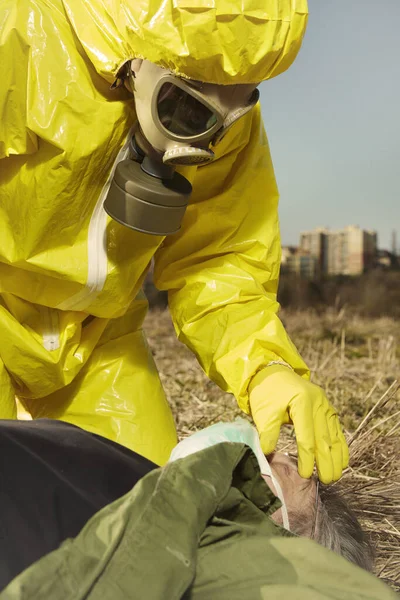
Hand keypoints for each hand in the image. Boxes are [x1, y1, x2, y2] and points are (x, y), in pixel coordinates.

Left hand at [248, 364, 348, 483]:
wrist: (272, 373)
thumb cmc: (266, 393)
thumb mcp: (263, 411)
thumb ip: (267, 432)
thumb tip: (267, 453)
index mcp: (302, 402)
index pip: (306, 437)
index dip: (307, 458)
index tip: (304, 475)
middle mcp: (318, 402)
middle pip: (324, 438)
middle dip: (326, 462)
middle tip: (327, 481)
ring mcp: (325, 404)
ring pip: (334, 435)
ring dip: (336, 457)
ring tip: (335, 476)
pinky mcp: (327, 408)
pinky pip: (337, 429)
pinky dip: (340, 446)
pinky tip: (342, 461)